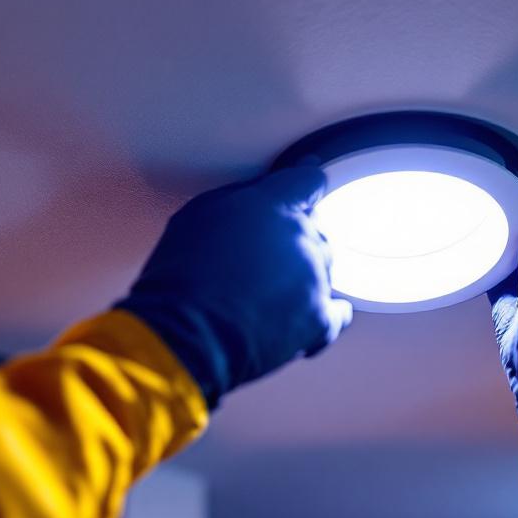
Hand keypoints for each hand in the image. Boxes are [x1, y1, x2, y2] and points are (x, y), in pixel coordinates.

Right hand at [117, 166, 352, 407]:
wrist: (187, 335)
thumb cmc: (180, 279)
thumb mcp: (197, 215)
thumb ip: (237, 198)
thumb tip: (255, 196)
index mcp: (274, 205)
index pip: (308, 182)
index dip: (303, 187)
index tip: (302, 191)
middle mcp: (302, 237)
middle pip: (316, 228)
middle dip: (293, 239)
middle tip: (264, 256)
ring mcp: (314, 279)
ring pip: (324, 268)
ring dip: (302, 276)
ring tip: (267, 292)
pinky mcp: (319, 319)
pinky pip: (338, 314)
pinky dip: (323, 314)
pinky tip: (306, 315)